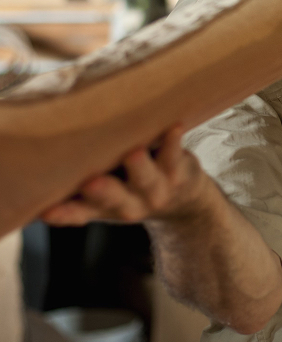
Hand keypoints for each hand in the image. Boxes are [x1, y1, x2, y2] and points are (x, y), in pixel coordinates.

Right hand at [41, 124, 206, 225]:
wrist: (184, 200)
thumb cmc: (128, 185)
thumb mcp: (101, 189)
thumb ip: (75, 178)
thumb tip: (36, 151)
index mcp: (103, 208)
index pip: (79, 213)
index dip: (64, 213)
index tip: (46, 210)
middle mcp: (129, 204)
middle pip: (114, 200)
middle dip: (103, 192)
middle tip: (91, 182)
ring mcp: (156, 190)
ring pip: (147, 180)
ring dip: (140, 168)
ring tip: (134, 153)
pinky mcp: (178, 171)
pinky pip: (176, 156)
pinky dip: (174, 142)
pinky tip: (174, 127)